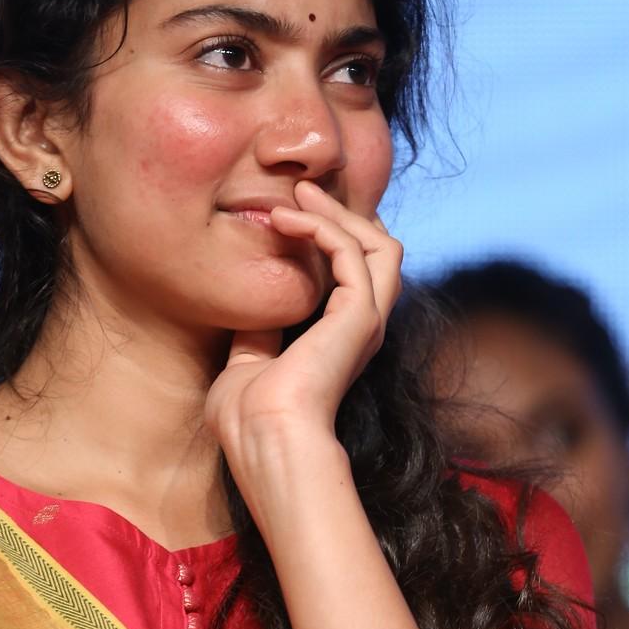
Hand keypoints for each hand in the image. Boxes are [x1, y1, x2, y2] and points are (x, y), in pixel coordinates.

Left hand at [204, 181, 402, 462]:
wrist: (264, 438)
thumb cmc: (249, 418)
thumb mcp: (247, 363)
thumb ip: (257, 334)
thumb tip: (249, 309)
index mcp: (341, 339)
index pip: (358, 275)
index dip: (335, 239)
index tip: (294, 214)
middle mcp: (363, 327)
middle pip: (379, 251)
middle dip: (343, 214)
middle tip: (300, 190)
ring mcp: (366, 321)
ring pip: (380, 244)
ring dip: (339, 213)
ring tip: (297, 195)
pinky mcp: (358, 315)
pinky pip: (352, 250)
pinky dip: (321, 227)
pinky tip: (285, 220)